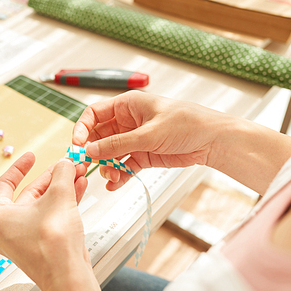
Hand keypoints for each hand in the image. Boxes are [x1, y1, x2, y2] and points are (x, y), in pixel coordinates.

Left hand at [0, 152, 88, 288]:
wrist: (68, 276)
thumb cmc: (53, 245)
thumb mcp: (59, 196)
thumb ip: (62, 174)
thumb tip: (65, 164)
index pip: (5, 183)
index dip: (21, 166)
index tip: (31, 156)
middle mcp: (5, 228)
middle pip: (29, 193)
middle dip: (51, 178)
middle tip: (65, 165)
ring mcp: (23, 238)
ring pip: (42, 205)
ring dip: (61, 188)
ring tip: (77, 174)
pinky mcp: (39, 244)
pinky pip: (49, 216)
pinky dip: (63, 202)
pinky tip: (78, 189)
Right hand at [72, 90, 230, 189]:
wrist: (212, 140)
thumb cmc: (187, 123)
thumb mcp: (149, 133)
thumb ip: (118, 143)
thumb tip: (90, 150)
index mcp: (127, 105)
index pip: (94, 114)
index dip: (82, 128)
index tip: (77, 144)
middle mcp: (127, 122)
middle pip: (99, 137)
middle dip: (94, 152)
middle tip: (89, 166)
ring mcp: (135, 140)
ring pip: (110, 154)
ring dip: (107, 166)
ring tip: (112, 176)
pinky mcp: (143, 155)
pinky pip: (125, 166)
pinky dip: (119, 176)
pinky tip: (115, 184)